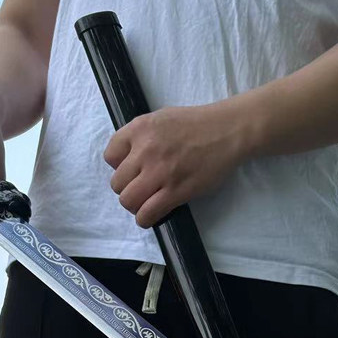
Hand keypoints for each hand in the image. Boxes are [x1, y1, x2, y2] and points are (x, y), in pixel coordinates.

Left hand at [103, 103, 249, 227]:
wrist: (228, 131)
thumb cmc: (197, 124)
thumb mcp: (161, 118)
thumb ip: (141, 136)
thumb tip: (128, 159)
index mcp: (140, 129)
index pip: (110, 156)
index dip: (120, 167)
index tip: (133, 169)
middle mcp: (146, 150)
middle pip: (117, 183)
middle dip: (127, 189)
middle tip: (142, 189)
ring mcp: (160, 172)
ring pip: (128, 201)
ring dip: (135, 205)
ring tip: (147, 203)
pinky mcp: (176, 191)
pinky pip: (147, 213)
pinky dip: (145, 219)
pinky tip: (151, 216)